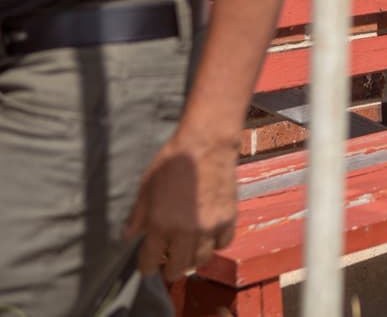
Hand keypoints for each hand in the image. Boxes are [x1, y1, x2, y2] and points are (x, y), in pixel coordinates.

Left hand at [124, 128, 238, 281]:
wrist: (205, 145)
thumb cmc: (172, 162)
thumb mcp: (146, 187)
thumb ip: (137, 215)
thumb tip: (129, 236)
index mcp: (161, 224)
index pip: (150, 262)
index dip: (147, 267)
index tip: (148, 265)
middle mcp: (186, 231)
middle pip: (178, 268)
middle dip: (169, 270)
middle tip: (167, 264)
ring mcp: (210, 226)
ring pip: (201, 260)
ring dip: (192, 260)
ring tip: (187, 252)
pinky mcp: (228, 218)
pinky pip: (223, 243)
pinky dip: (215, 244)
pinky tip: (209, 236)